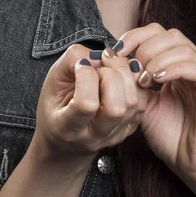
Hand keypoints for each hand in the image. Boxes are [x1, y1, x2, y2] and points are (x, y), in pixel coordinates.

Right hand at [34, 44, 149, 162]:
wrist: (64, 140)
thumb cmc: (56, 105)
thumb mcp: (52, 80)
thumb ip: (71, 60)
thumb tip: (99, 56)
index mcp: (67, 127)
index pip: (86, 104)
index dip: (86, 76)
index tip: (81, 65)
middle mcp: (93, 136)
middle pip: (116, 107)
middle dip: (111, 74)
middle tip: (100, 63)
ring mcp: (114, 135)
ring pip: (134, 104)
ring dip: (126, 75)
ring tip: (112, 66)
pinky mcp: (129, 128)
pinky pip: (143, 103)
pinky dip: (136, 82)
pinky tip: (122, 74)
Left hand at [114, 23, 195, 196]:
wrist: (190, 164)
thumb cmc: (168, 134)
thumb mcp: (142, 103)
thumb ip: (132, 81)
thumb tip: (110, 60)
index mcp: (177, 63)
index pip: (159, 32)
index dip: (136, 36)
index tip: (117, 51)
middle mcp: (194, 64)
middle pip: (172, 35)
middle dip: (146, 47)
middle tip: (132, 67)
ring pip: (184, 48)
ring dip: (158, 59)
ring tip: (143, 78)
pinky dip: (174, 69)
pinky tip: (157, 80)